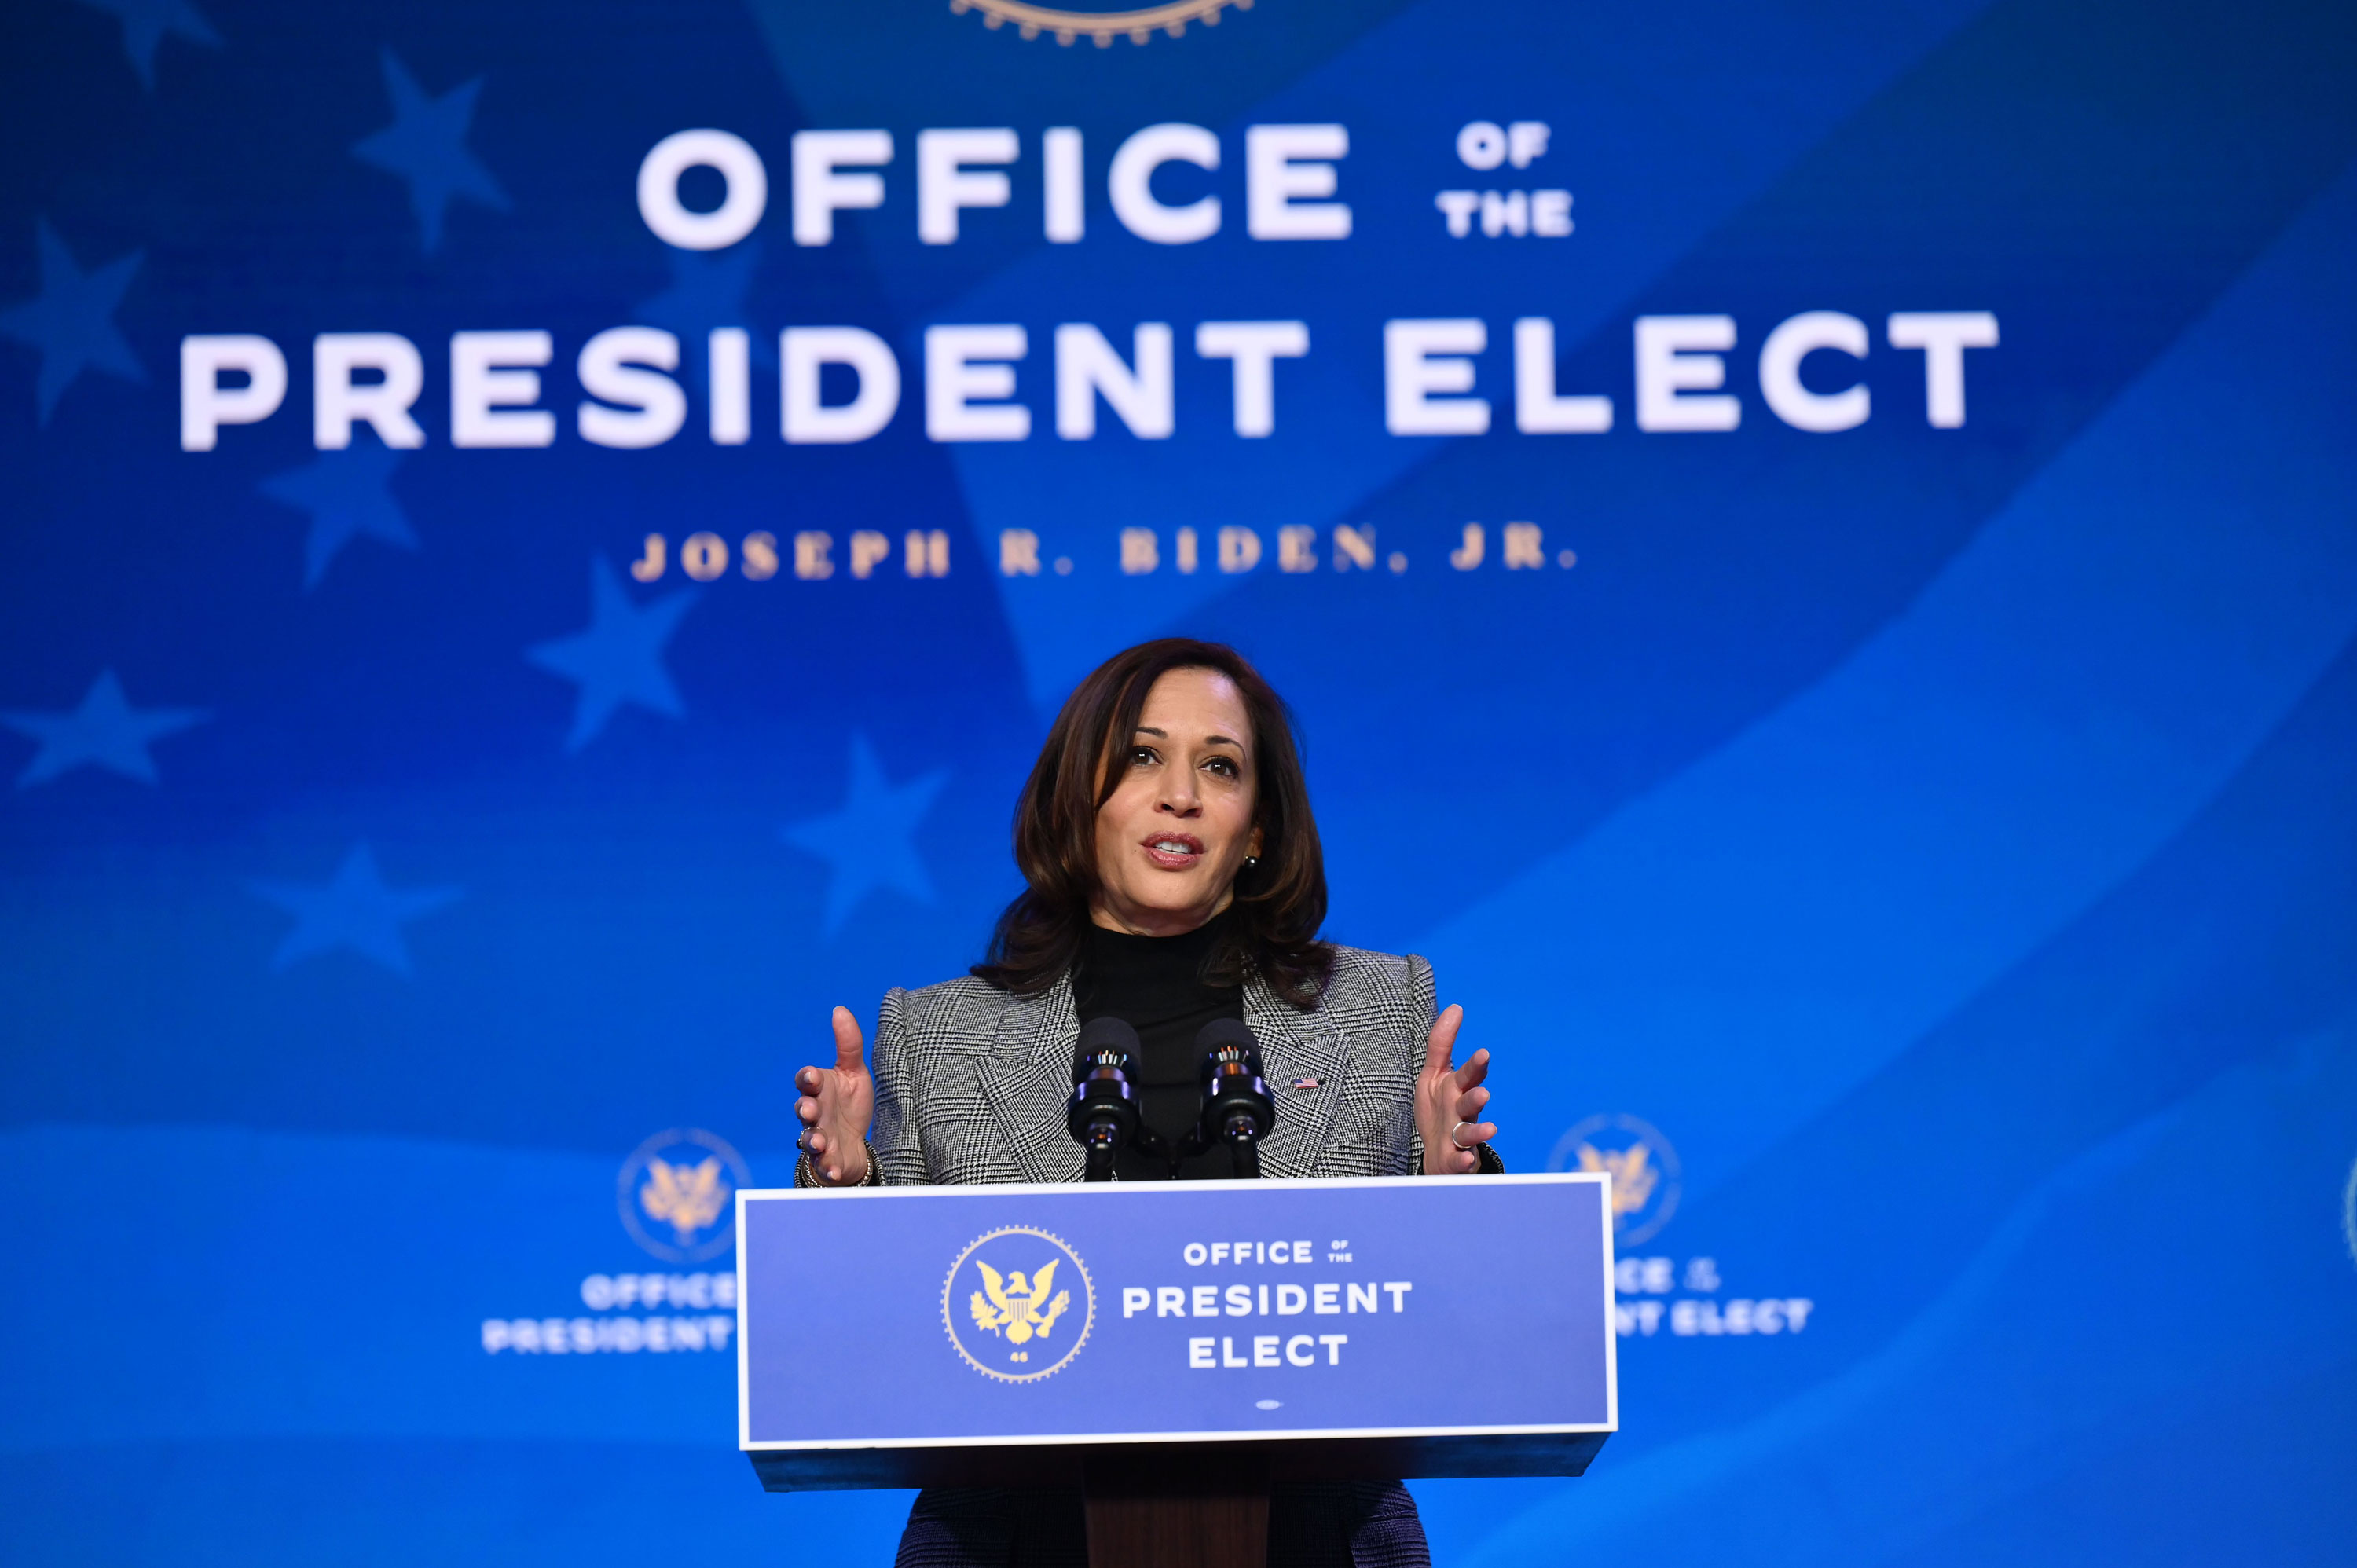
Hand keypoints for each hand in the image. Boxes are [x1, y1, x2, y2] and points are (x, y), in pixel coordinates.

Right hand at [794, 1006, 874, 1185]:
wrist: (853, 1143)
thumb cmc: (849, 1104)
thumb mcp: (854, 1073)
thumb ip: (848, 1044)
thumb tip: (839, 1009)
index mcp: (819, 1089)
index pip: (807, 1080)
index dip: (808, 1078)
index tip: (813, 1076)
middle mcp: (814, 1113)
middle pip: (803, 1109)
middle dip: (805, 1108)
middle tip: (809, 1109)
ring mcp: (818, 1137)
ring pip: (808, 1138)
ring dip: (812, 1140)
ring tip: (819, 1142)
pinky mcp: (826, 1160)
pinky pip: (823, 1165)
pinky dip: (827, 1167)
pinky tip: (832, 1168)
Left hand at [1415, 1004, 1495, 1175]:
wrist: (1437, 1153)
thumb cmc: (1438, 1110)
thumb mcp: (1433, 1074)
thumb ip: (1441, 1043)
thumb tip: (1456, 1007)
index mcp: (1457, 1089)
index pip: (1468, 1075)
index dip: (1475, 1066)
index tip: (1483, 1054)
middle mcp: (1462, 1112)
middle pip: (1470, 1102)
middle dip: (1476, 1097)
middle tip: (1482, 1094)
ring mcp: (1460, 1136)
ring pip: (1470, 1133)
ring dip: (1479, 1131)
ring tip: (1489, 1129)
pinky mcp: (1455, 1159)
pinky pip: (1460, 1161)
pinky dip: (1464, 1162)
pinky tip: (1466, 1160)